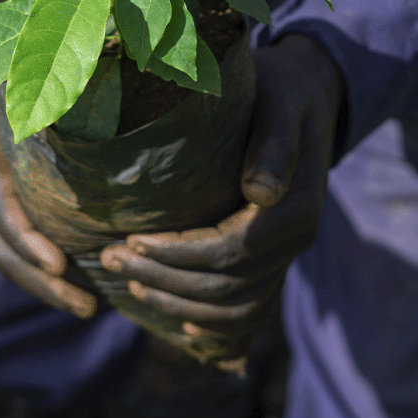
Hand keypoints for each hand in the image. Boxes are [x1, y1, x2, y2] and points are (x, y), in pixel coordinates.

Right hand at [0, 0, 98, 318]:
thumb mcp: (11, 36)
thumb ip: (44, 53)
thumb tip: (107, 50)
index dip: (25, 236)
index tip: (58, 263)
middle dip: (40, 279)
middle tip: (87, 306)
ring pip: (1, 245)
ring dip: (40, 281)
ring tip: (87, 306)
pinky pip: (9, 230)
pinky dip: (37, 259)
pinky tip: (73, 276)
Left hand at [99, 34, 343, 365]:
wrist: (308, 92)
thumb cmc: (281, 89)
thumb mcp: (280, 102)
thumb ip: (274, 145)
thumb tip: (261, 193)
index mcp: (295, 208)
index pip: (229, 250)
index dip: (177, 253)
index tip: (130, 240)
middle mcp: (296, 239)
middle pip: (225, 284)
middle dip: (164, 278)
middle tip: (110, 260)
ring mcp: (287, 253)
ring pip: (234, 306)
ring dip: (179, 304)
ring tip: (130, 284)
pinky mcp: (274, 256)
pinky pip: (248, 309)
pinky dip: (215, 324)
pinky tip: (182, 328)